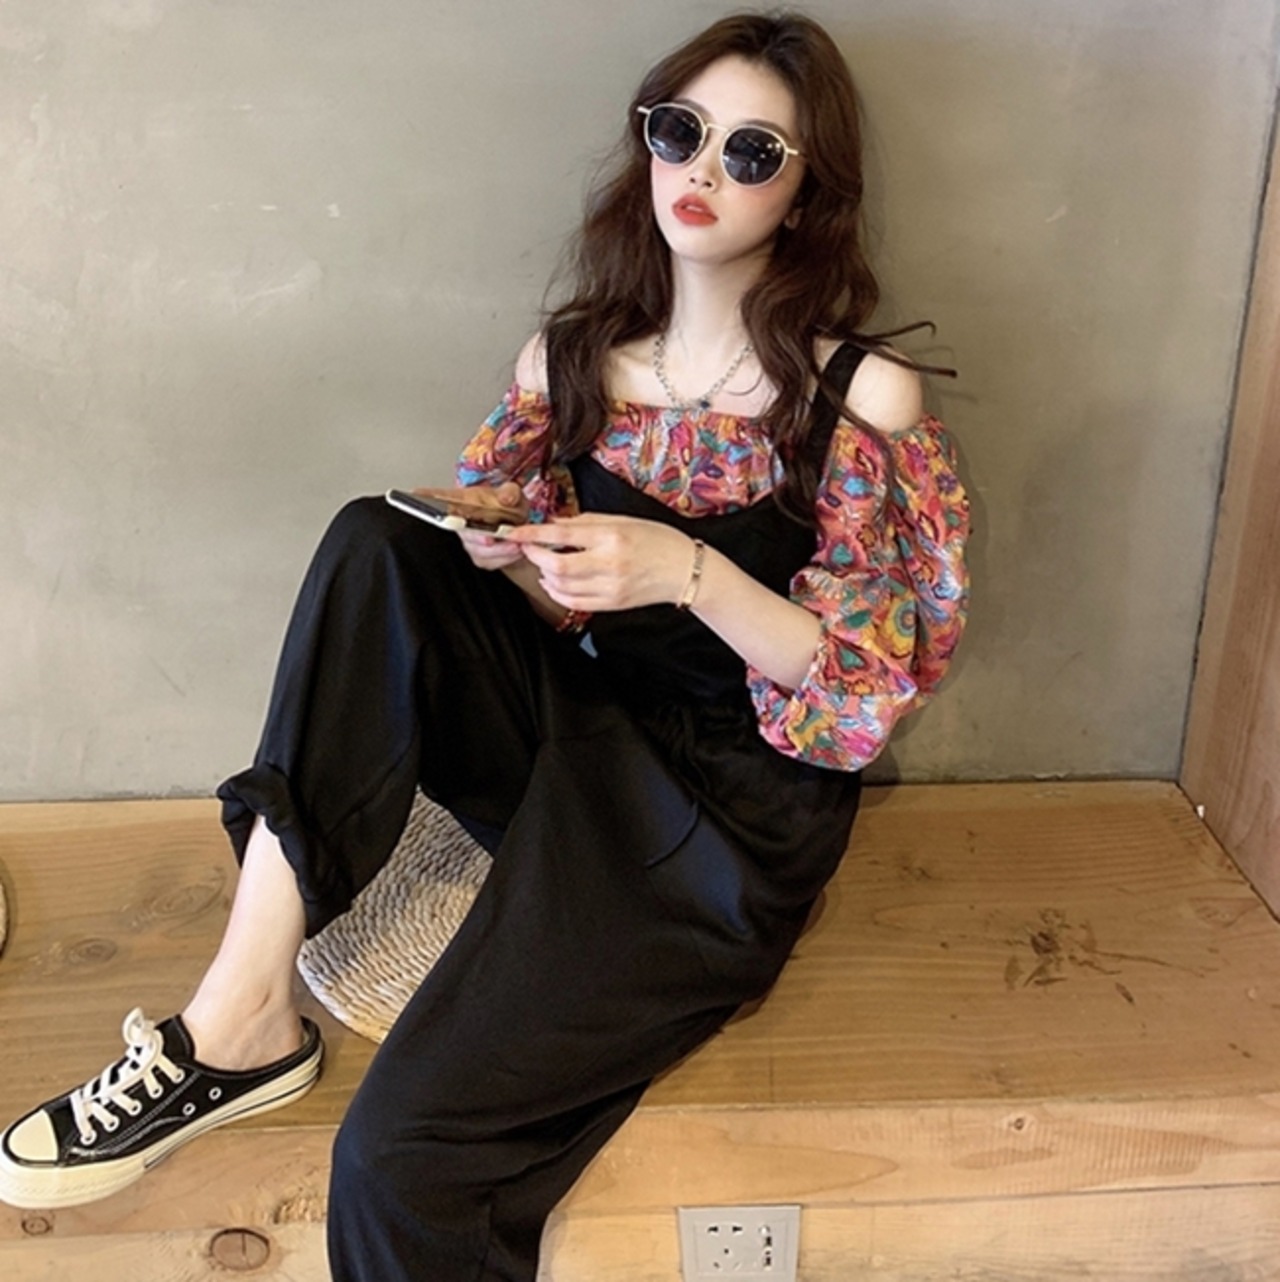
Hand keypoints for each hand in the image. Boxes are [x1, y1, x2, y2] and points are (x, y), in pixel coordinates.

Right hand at [422, 482, 528, 570]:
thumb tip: (506, 497)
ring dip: (496, 550)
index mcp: (463, 501)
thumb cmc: (509, 508)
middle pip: (459, 530)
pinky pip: (488, 561)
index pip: (439, 497)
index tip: (417, 492)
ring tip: (514, 544)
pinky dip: (504, 558)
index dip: (427, 496)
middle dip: (474, 536)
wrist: (519, 530)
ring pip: (476, 549)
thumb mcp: (513, 494)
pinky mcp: (478, 556)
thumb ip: (510, 492)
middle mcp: (460, 522)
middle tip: (489, 537)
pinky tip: (516, 552)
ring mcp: (467, 541)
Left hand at [505, 513, 693, 611]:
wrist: (685, 570)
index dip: (532, 535)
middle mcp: (610, 564)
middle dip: (535, 556)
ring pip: (562, 587)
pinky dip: (557, 593)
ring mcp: (611, 588)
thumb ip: (585, 523)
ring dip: (545, 575)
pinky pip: (574, 603)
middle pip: (557, 567)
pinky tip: (554, 583)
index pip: (561, 536)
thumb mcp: (622, 520)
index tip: (514, 532)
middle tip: (529, 547)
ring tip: (544, 563)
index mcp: (612, 537)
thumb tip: (554, 524)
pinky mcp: (612, 604)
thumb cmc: (657, 540)